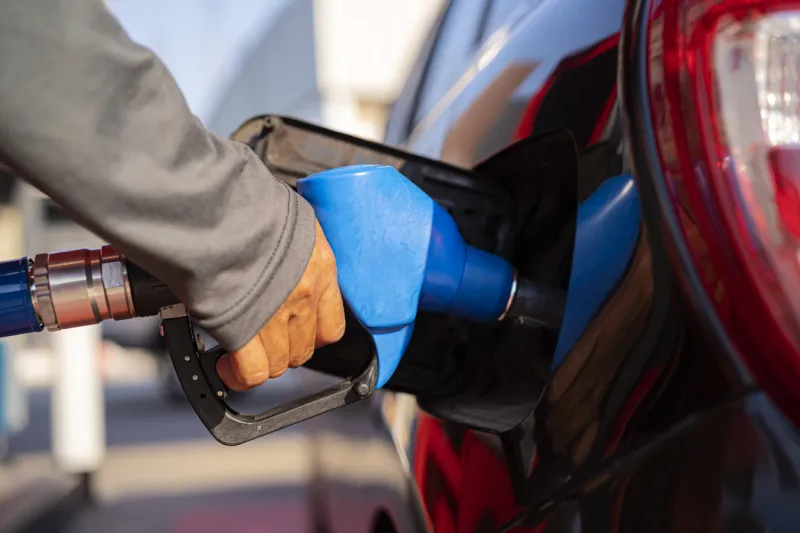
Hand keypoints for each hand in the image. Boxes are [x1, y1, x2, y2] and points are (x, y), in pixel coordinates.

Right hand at [216, 221, 344, 390]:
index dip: (312, 336)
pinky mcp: (244, 329)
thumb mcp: (287, 218)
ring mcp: (276, 315)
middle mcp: (305, 295)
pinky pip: (251, 371)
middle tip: (261, 340)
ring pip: (278, 364)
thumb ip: (290, 245)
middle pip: (303, 349)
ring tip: (239, 353)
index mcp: (319, 266)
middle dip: (282, 350)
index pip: (332, 325)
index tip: (296, 333)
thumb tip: (276, 249)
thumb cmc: (246, 201)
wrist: (218, 206)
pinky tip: (226, 366)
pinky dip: (238, 375)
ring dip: (259, 362)